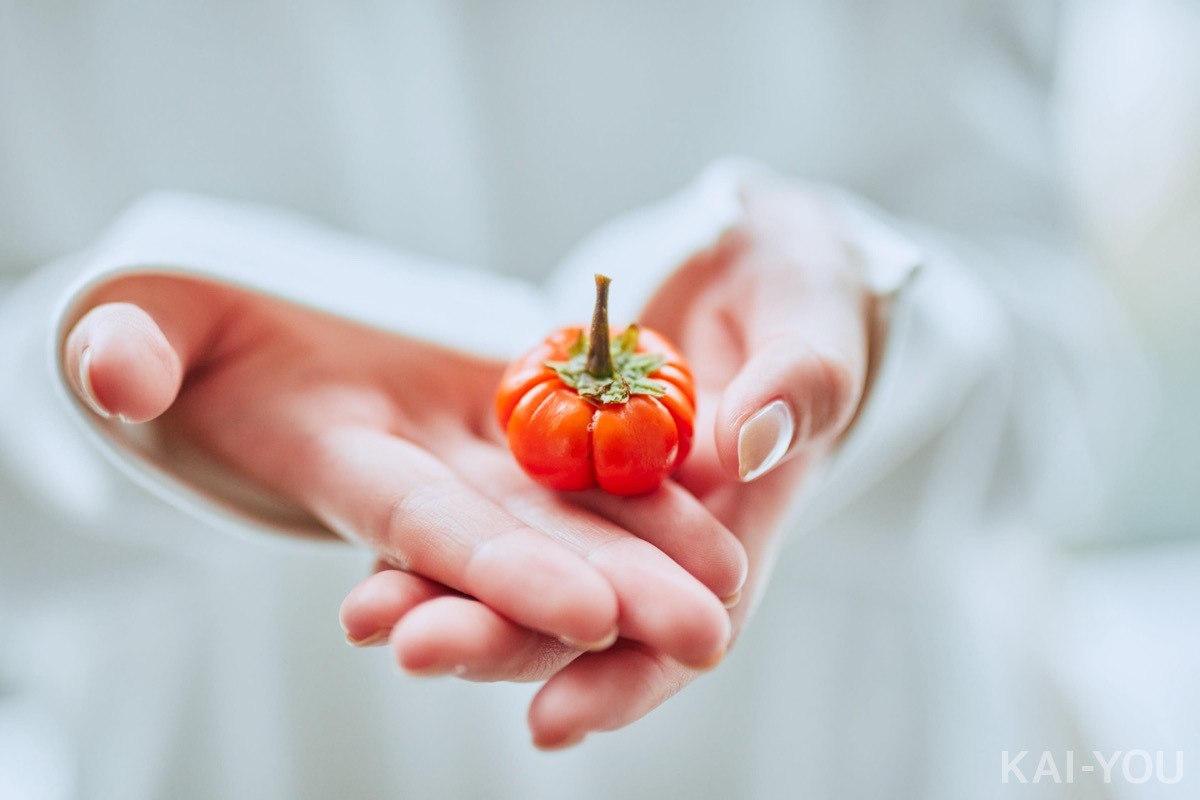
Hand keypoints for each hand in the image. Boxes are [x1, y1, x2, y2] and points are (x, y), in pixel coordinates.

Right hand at [62, 275, 745, 666]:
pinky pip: (570, 454)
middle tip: (705, 634)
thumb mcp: (146, 322)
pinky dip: (634, 482)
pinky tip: (709, 502)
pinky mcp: (493, 414)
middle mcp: (413, 475)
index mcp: (333, 461)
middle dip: (610, 591)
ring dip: (646, 551)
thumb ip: (130, 353)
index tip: (584, 611)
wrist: (245, 330)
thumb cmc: (178, 328)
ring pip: (561, 509)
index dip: (497, 569)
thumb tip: (113, 374)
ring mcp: (460, 450)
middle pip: (520, 542)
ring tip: (732, 585)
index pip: (423, 528)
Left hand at [340, 177, 875, 746]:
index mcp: (734, 526)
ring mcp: (589, 492)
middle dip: (500, 640)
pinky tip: (371, 554)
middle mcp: (650, 532)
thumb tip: (748, 442)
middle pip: (575, 615)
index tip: (551, 720)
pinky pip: (482, 495)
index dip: (623, 680)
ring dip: (445, 595)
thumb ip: (798, 381)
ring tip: (369, 614)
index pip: (681, 630)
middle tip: (419, 649)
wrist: (744, 262)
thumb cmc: (802, 290)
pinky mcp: (540, 449)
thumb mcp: (816, 317)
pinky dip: (430, 529)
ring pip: (515, 565)